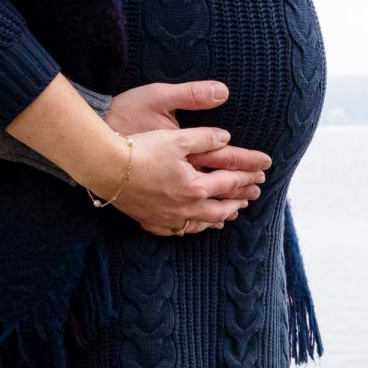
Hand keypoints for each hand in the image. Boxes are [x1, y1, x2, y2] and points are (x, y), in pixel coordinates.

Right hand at [4, 75, 271, 236]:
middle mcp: (185, 208)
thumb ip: (205, 137)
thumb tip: (227, 137)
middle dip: (239, 201)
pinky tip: (193, 226)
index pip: (230, 183)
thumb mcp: (176, 136)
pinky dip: (191, 228)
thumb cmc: (139, 147)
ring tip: (229, 214)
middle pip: (220, 209)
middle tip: (252, 196)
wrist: (103, 166)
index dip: (249, 176)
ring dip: (219, 217)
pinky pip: (177, 230)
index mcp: (195, 186)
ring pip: (201, 224)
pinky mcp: (150, 221)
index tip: (263, 172)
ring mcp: (167, 218)